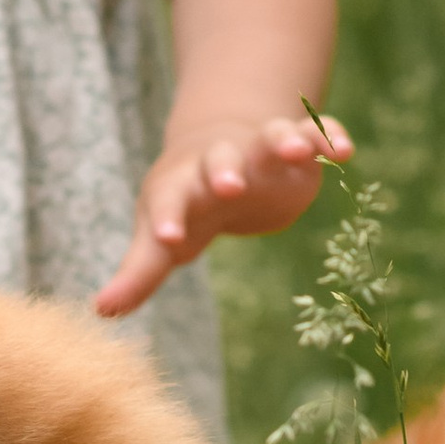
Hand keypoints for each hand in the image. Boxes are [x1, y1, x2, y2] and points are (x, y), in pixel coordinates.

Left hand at [94, 111, 350, 318]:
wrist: (225, 151)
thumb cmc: (188, 204)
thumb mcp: (162, 239)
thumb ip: (138, 273)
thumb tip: (101, 312)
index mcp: (182, 184)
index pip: (169, 200)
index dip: (167, 219)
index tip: (167, 241)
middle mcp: (220, 159)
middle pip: (219, 159)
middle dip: (224, 170)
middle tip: (228, 187)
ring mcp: (260, 148)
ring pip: (271, 137)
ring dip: (282, 141)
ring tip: (296, 151)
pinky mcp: (298, 146)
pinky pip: (315, 131)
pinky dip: (327, 136)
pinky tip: (343, 151)